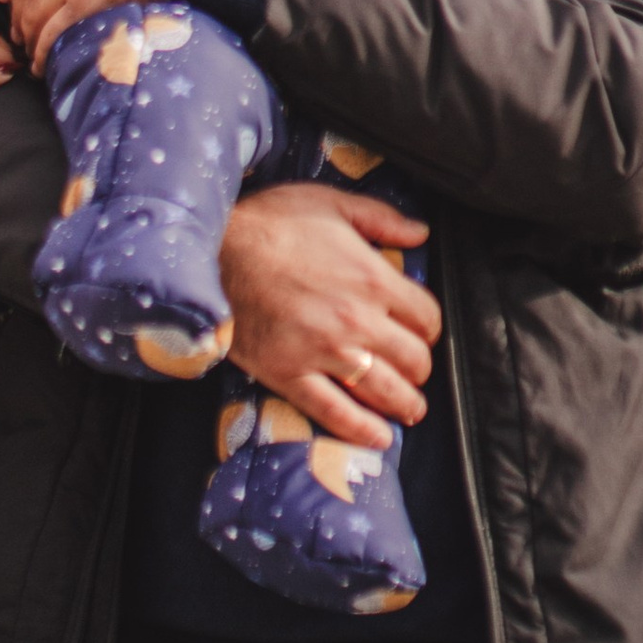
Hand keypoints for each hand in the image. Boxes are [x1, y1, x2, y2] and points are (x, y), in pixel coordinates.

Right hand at [221, 180, 438, 449]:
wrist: (214, 249)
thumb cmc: (272, 222)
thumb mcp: (332, 204)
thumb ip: (382, 219)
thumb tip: (421, 233)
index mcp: (374, 280)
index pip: (427, 318)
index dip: (428, 326)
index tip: (420, 330)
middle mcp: (358, 321)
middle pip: (414, 359)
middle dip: (419, 366)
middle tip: (413, 368)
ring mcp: (325, 352)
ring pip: (384, 391)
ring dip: (405, 403)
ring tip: (410, 409)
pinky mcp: (291, 374)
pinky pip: (335, 412)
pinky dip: (362, 431)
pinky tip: (379, 438)